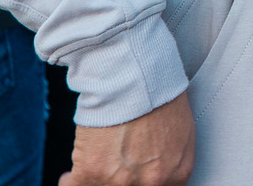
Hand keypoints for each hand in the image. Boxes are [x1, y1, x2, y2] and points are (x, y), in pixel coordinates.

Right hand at [61, 92, 194, 185]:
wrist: (137, 77)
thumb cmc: (159, 96)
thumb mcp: (182, 135)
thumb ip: (171, 163)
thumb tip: (156, 175)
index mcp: (175, 175)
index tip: (124, 182)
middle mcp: (151, 183)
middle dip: (113, 184)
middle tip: (105, 176)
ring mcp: (122, 181)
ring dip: (90, 183)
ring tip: (86, 176)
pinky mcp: (93, 171)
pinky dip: (69, 181)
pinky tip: (69, 176)